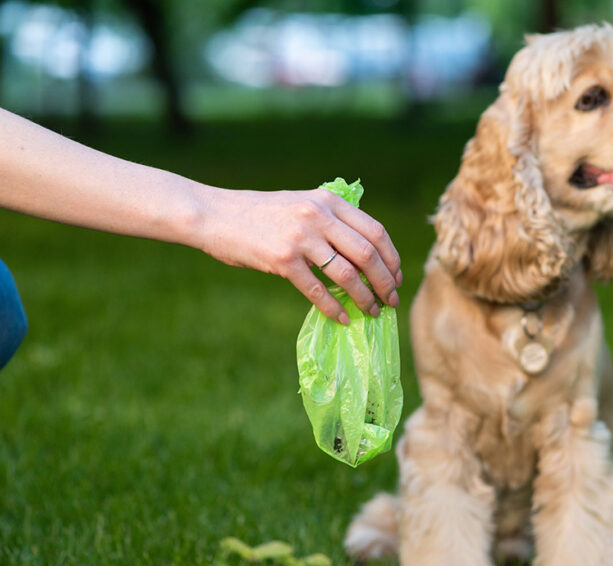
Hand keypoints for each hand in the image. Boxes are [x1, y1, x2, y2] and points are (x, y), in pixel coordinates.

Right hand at [197, 187, 401, 323]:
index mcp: (328, 200)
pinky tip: (343, 318)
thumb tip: (365, 253)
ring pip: (348, 274)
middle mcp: (318, 216)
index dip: (392, 258)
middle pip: (368, 254)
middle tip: (391, 300)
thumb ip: (331, 219)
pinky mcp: (282, 259)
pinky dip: (335, 307)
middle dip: (385, 282)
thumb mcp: (302, 203)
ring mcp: (301, 238)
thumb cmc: (260, 213)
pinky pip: (317, 289)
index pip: (376, 231)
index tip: (397, 277)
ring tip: (373, 311)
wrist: (215, 214)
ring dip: (365, 298)